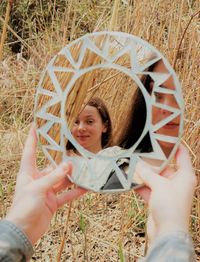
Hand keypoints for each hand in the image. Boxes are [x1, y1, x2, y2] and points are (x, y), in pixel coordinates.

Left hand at [6, 125, 86, 244]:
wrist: (23, 232)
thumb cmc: (24, 207)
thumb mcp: (38, 188)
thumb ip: (54, 177)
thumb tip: (68, 166)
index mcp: (28, 173)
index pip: (30, 152)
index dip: (33, 139)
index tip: (36, 126)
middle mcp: (37, 180)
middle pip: (52, 168)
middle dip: (63, 163)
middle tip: (75, 156)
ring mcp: (45, 192)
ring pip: (61, 181)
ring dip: (72, 177)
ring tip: (84, 171)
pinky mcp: (52, 203)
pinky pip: (66, 195)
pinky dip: (75, 192)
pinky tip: (86, 188)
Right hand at [135, 145, 196, 244]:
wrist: (166, 232)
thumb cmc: (170, 207)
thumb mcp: (159, 185)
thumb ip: (147, 173)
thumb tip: (136, 164)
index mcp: (185, 176)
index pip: (181, 155)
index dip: (174, 145)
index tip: (163, 136)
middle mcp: (178, 182)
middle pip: (165, 166)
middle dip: (153, 161)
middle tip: (142, 150)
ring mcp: (168, 192)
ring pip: (155, 178)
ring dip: (144, 173)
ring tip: (133, 163)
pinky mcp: (158, 200)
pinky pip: (149, 188)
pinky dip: (140, 184)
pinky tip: (130, 178)